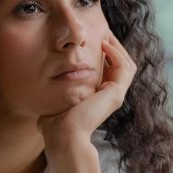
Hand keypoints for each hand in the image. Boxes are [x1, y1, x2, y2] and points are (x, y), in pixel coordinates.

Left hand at [37, 33, 137, 148]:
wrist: (62, 137)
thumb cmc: (55, 125)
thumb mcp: (57, 102)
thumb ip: (58, 94)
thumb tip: (45, 90)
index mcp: (99, 98)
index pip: (110, 71)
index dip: (105, 55)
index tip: (94, 41)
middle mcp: (111, 96)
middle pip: (122, 66)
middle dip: (114, 48)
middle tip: (103, 34)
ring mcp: (115, 95)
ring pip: (127, 65)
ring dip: (118, 48)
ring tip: (105, 36)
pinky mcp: (115, 94)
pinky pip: (124, 67)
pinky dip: (116, 53)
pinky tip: (104, 45)